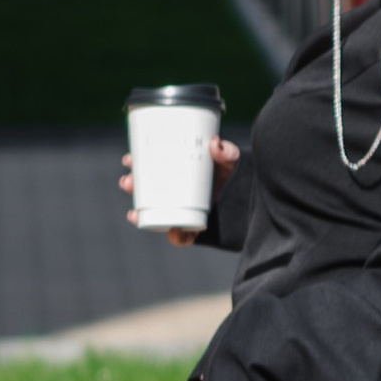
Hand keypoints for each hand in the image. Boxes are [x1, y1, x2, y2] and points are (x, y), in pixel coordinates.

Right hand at [120, 135, 240, 246]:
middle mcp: (176, 193)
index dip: (136, 164)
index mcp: (178, 173)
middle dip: (132, 187)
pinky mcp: (195, 229)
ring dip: (141, 215)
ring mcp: (183, 212)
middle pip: (146, 191)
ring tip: (133, 213)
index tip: (128, 159)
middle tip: (126, 181)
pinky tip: (172, 233)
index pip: (151, 168)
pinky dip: (177, 237)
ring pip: (156, 215)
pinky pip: (182, 237)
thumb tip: (215, 143)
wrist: (253, 198)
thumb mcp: (230, 160)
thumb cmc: (235, 175)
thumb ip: (227, 151)